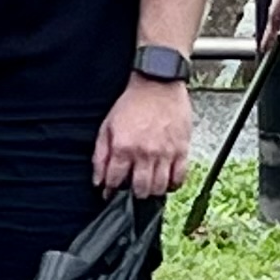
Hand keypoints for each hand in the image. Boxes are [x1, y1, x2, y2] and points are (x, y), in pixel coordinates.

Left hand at [95, 73, 193, 197]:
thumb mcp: (107, 127)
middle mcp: (145, 153)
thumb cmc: (131, 104)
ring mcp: (165, 153)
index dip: (110, 190)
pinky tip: (166, 182)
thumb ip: (100, 155)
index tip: (109, 193)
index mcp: (124, 147)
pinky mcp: (182, 150)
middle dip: (132, 195)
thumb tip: (98, 180)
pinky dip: (172, 185)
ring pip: (159, 187)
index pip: (115, 181)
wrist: (157, 84)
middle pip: (140, 189)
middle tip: (131, 191)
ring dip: (151, 192)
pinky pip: (179, 177)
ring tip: (147, 187)